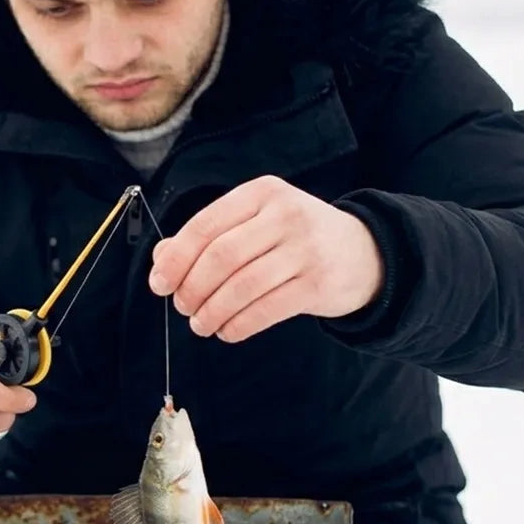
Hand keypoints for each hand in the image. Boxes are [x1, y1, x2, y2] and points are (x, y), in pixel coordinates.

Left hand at [148, 175, 382, 342]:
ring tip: (200, 324)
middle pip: (220, 257)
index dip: (176, 259)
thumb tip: (161, 259)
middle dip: (192, 288)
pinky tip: (227, 331)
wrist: (365, 253)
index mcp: (261, 193)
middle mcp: (285, 215)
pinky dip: (238, 325)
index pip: (205, 226)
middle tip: (183, 307)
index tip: (158, 284)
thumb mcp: (254, 223)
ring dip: (212, 312)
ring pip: (241, 286)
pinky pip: (266, 310)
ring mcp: (305, 249)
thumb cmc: (294, 238)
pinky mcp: (319, 284)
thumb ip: (207, 236)